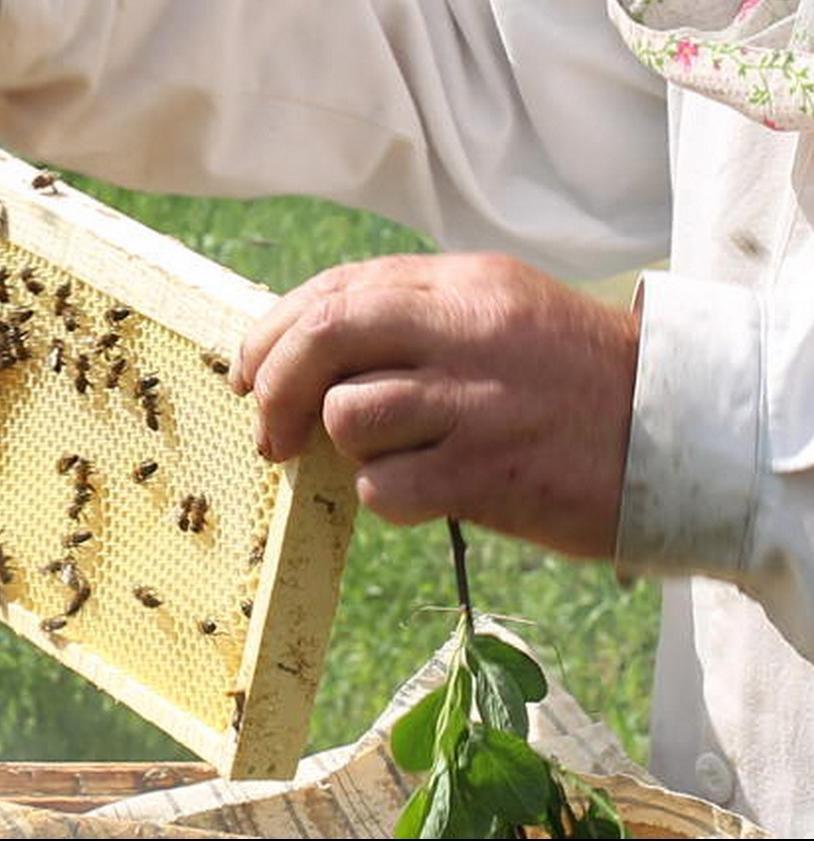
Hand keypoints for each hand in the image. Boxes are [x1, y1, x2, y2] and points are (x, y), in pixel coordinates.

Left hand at [232, 253, 638, 558]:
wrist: (673, 433)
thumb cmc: (569, 378)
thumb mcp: (499, 313)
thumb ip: (411, 315)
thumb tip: (306, 343)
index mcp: (466, 284)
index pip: (338, 289)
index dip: (273, 331)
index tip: (249, 371)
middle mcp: (467, 332)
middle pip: (327, 336)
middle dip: (273, 383)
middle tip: (266, 428)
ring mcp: (477, 403)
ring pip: (347, 413)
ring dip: (340, 443)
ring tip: (381, 454)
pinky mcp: (487, 474)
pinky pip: (384, 486)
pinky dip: (382, 495)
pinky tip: (420, 490)